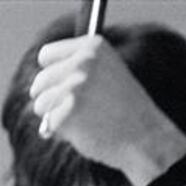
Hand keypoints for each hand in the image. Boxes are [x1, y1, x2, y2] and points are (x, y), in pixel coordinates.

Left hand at [30, 36, 185, 180]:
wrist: (145, 138)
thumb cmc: (126, 111)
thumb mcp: (106, 75)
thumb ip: (78, 70)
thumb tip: (40, 83)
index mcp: (92, 47)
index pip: (47, 55)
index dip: (49, 73)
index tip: (55, 86)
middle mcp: (82, 62)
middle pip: (41, 80)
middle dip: (49, 99)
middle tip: (69, 112)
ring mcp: (75, 87)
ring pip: (40, 103)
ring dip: (53, 117)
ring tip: (80, 122)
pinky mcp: (68, 113)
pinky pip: (49, 125)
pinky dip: (62, 133)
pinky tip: (84, 132)